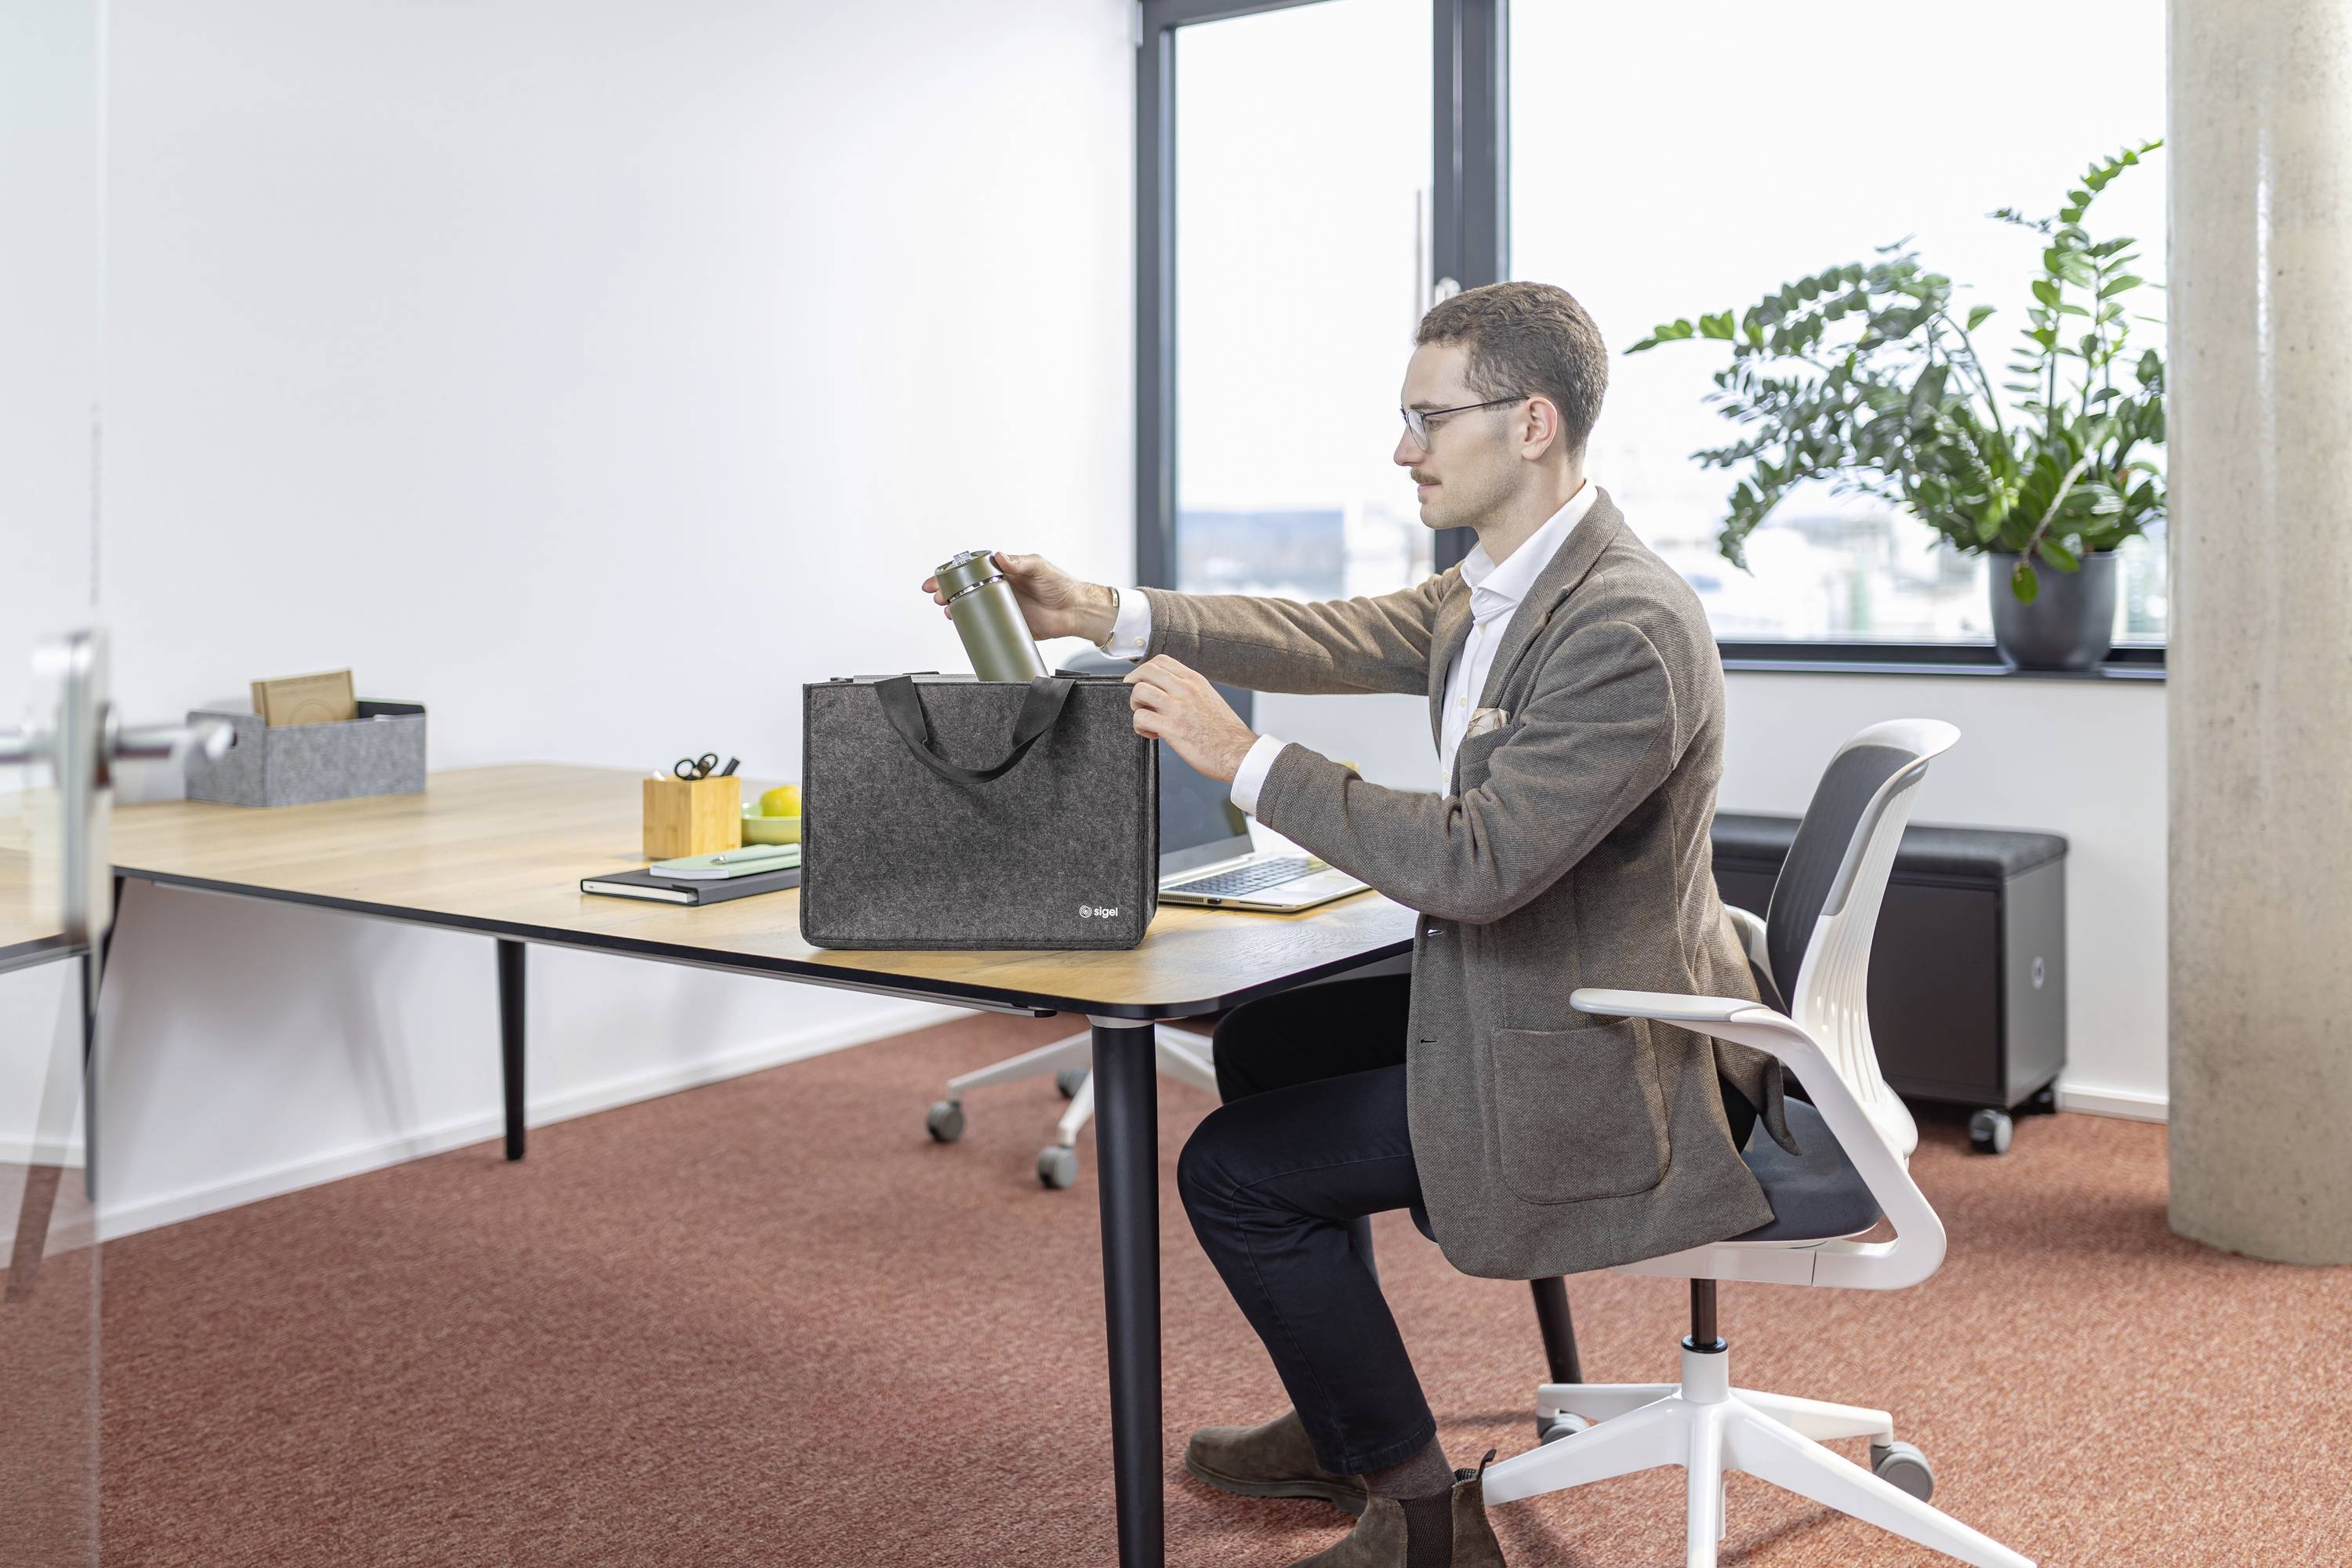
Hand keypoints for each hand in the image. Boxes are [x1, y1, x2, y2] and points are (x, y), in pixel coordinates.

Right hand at [919, 551, 1116, 643]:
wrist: (1074, 611)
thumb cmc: (1060, 585)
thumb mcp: (1039, 567)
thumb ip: (1019, 562)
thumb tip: (1000, 556)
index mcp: (1003, 571)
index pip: (971, 570)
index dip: (952, 573)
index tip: (939, 578)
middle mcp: (999, 588)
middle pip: (965, 588)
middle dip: (947, 591)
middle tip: (936, 596)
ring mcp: (1001, 606)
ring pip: (971, 606)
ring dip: (955, 607)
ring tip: (947, 609)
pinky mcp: (1007, 622)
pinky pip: (985, 624)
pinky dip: (971, 624)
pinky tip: (961, 623)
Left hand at [1124, 656, 1256, 782]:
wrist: (1239, 753)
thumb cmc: (1227, 733)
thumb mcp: (1210, 699)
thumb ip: (1190, 692)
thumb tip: (1168, 693)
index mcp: (1195, 681)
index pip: (1162, 660)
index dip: (1144, 669)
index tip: (1139, 679)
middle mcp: (1186, 689)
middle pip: (1146, 671)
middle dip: (1134, 683)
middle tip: (1136, 699)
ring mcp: (1178, 707)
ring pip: (1139, 691)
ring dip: (1135, 705)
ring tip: (1145, 717)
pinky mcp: (1171, 728)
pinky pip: (1141, 717)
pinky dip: (1140, 727)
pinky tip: (1152, 734)